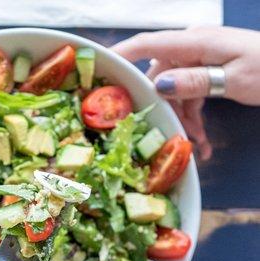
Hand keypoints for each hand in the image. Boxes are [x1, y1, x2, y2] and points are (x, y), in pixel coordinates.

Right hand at [111, 26, 259, 159]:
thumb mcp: (234, 78)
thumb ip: (195, 81)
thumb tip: (159, 85)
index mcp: (195, 43)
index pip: (148, 45)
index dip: (121, 55)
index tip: (99, 69)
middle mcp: (192, 49)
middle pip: (159, 78)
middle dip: (161, 108)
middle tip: (162, 134)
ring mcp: (199, 61)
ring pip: (174, 93)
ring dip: (182, 120)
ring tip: (195, 145)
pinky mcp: (207, 73)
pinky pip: (190, 96)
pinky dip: (194, 118)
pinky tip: (202, 141)